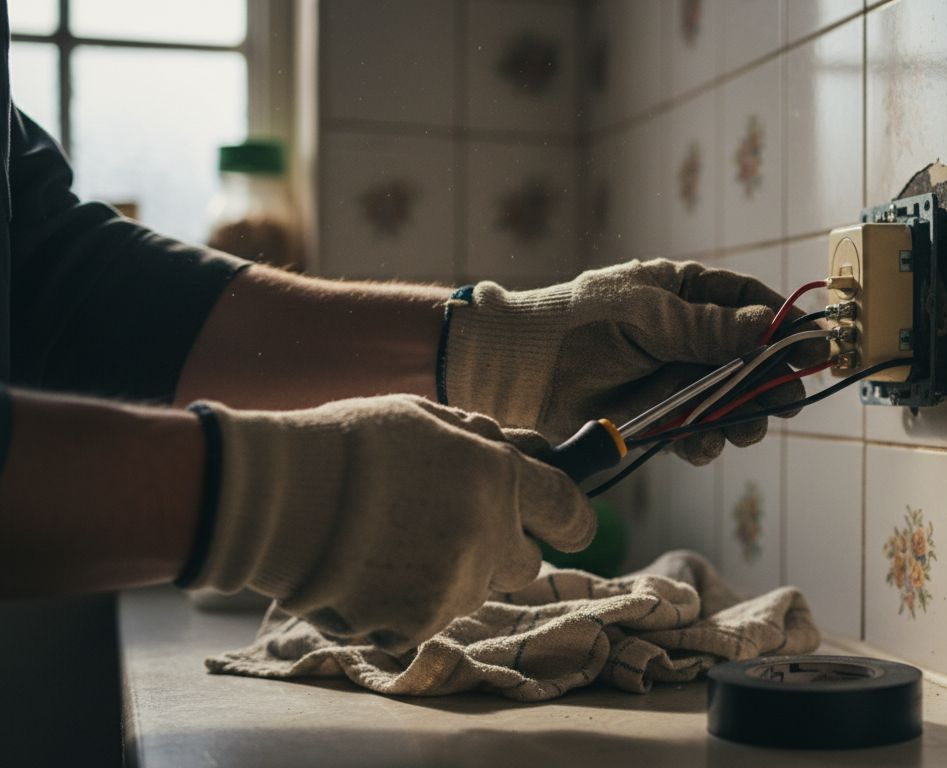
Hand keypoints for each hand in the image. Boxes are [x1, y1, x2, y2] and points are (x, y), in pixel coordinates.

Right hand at [181, 395, 594, 652]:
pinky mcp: (416, 626)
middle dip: (503, 547)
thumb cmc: (351, 445)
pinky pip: (431, 619)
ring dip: (454, 573)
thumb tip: (540, 451)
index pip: (570, 511)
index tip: (566, 522)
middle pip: (527, 563)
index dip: (571, 518)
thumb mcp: (429, 418)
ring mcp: (453, 587)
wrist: (278, 496)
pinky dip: (410, 603)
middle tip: (453, 524)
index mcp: (499, 478)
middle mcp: (488, 537)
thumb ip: (492, 439)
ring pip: (476, 591)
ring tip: (395, 541)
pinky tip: (372, 571)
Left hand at [442, 259, 828, 463]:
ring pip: (731, 401)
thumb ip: (711, 328)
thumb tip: (772, 327)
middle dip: (772, 382)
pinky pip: (698, 432)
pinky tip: (701, 442)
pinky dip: (706, 440)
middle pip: (751, 359)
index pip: (751, 305)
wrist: (522, 369)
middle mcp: (688, 336)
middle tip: (788, 402)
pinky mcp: (658, 418)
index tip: (812, 348)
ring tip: (744, 428)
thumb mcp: (651, 316)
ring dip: (743, 417)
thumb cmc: (581, 323)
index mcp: (686, 293)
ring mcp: (675, 378)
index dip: (784, 327)